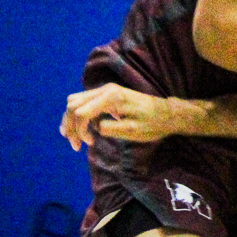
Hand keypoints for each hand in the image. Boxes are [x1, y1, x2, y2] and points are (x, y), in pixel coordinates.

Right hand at [61, 84, 193, 149]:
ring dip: (71, 121)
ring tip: (75, 140)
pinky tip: (80, 131)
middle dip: (70, 126)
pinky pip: (83, 103)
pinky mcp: (105, 96)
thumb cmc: (152, 123)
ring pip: (74, 102)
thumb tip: (94, 127)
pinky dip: (77, 117)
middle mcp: (105, 90)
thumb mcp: (133, 131)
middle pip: (73, 105)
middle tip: (76, 146)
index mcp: (112, 97)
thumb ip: (111, 128)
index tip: (90, 144)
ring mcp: (104, 91)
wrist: (166, 113)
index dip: (79, 130)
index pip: (81, 112)